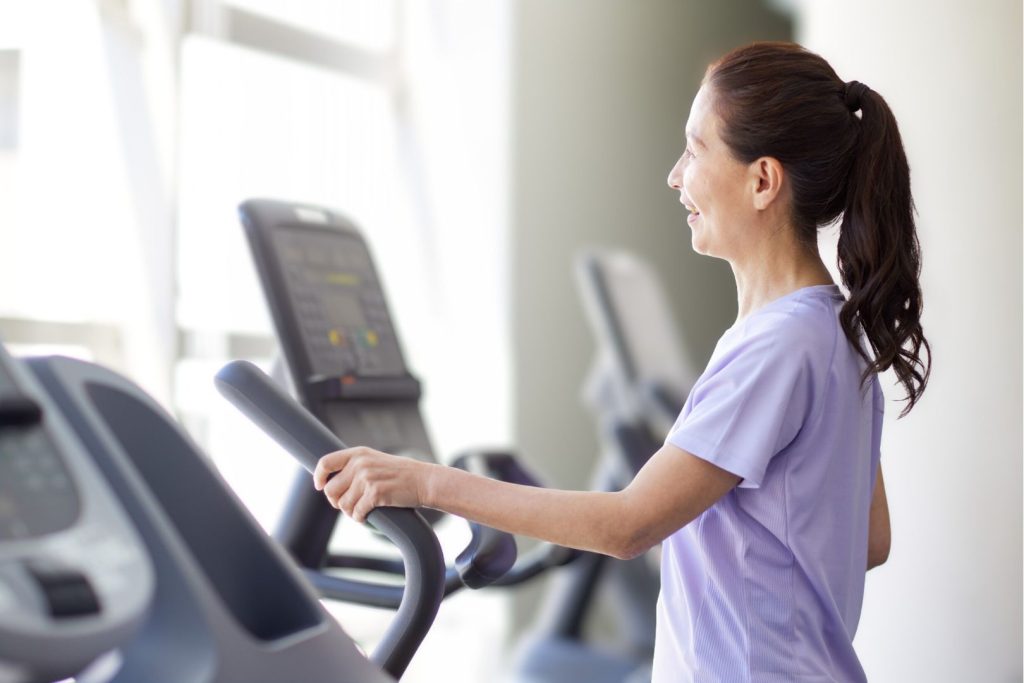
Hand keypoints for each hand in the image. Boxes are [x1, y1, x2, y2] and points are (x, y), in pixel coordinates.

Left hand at [313, 446, 432, 523]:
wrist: (424, 481)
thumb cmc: (400, 474)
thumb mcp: (375, 461)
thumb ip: (355, 467)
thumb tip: (330, 482)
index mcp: (358, 454)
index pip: (326, 463)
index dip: (319, 477)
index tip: (319, 486)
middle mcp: (360, 464)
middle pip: (330, 489)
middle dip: (336, 501)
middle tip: (348, 504)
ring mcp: (367, 478)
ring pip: (342, 505)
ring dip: (350, 512)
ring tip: (361, 510)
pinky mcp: (375, 493)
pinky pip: (356, 513)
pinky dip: (360, 518)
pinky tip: (367, 516)